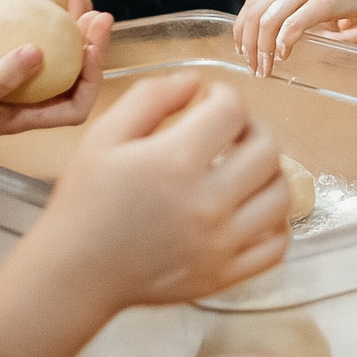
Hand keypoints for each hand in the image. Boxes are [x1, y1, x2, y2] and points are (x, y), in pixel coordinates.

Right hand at [0, 0, 116, 139]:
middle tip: (96, 13)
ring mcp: (9, 67)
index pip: (74, 106)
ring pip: (52, 44)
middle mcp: (24, 93)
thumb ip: (1, 80)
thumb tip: (37, 53)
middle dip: (90, 41)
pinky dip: (27, 0)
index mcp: (25, 113)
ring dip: (68, 18)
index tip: (89, 49)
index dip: (91, 79)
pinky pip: (18, 24)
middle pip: (72, 69)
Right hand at [32, 71, 292, 312]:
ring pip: (280, 195)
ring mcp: (220, 244)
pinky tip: (250, 210)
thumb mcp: (103, 136)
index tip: (210, 101)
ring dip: (268, 173)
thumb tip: (196, 81)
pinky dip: (274, 223)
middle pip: (267, 149)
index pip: (231, 111)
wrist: (75, 272)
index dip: (223, 95)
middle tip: (231, 132)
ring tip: (243, 170)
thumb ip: (150, 98)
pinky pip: (277, 245)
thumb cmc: (86, 201)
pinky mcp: (225, 276)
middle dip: (252, 129)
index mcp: (174, 163)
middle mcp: (206, 203)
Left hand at [236, 0, 356, 75]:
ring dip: (262, 50)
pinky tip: (285, 56)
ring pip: (268, 22)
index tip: (244, 50)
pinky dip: (284, 44)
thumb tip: (291, 25)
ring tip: (265, 68)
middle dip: (248, 45)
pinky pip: (292, 26)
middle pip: (254, 14)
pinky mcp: (324, 1)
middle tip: (251, 66)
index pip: (252, 4)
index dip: (243, 30)